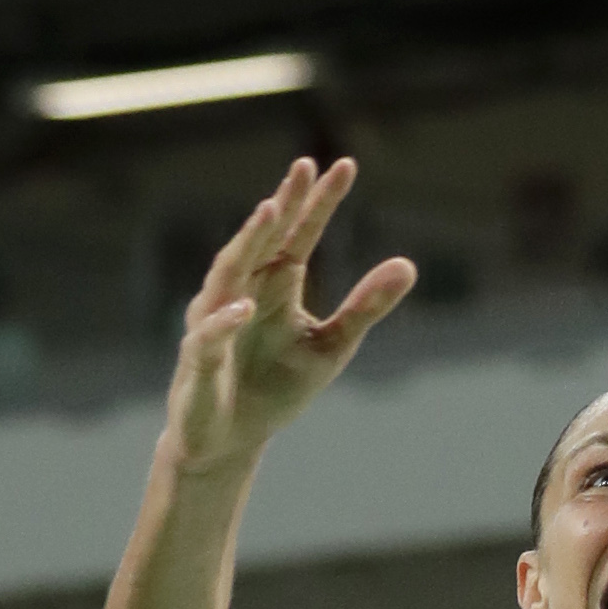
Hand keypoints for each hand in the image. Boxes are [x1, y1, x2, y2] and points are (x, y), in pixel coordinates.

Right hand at [164, 155, 414, 476]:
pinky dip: (224, 323)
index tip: (346, 166)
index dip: (321, 202)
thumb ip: (364, 308)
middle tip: (304, 166)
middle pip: (264, 239)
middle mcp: (243, 291)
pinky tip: (244, 309)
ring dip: (248, 241)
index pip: (301, 234)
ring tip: (271, 210)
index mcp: (277, 284)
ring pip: (230, 272)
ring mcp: (217, 322)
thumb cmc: (276, 389)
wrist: (229, 442)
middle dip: (283, 203)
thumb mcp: (331, 348)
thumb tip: (408, 265)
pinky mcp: (199, 362)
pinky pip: (209, 338)